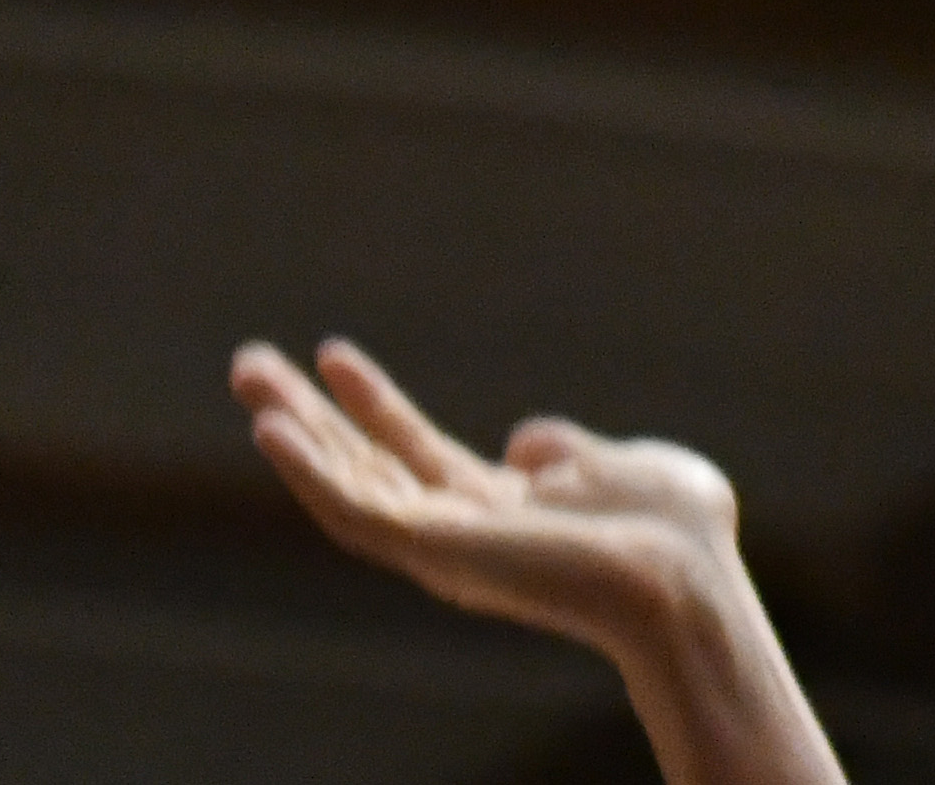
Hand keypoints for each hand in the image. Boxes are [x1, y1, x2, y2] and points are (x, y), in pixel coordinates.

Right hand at [233, 335, 740, 658]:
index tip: (330, 353)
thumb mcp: (620, 466)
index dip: (373, 405)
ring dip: (294, 434)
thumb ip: (568, 452)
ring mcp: (445, 547)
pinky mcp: (438, 554)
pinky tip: (272, 431)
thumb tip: (526, 444)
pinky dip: (311, 474)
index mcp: (500, 513)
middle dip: (305, 418)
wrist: (686, 579)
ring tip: (249, 377)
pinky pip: (358, 514)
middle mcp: (461, 535)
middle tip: (248, 366)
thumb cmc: (676, 534)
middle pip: (363, 467)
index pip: (415, 454)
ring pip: (347, 488)